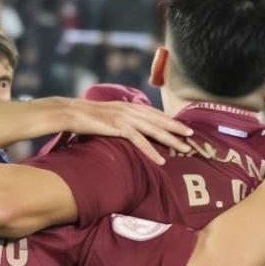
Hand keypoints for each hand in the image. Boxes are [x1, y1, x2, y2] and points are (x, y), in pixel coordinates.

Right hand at [58, 97, 194, 164]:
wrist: (72, 112)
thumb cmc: (88, 116)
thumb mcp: (109, 114)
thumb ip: (121, 118)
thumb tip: (129, 127)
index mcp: (130, 105)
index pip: (155, 113)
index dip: (170, 120)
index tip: (183, 127)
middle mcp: (131, 109)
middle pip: (160, 120)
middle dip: (177, 128)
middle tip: (192, 136)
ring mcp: (126, 117)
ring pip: (154, 130)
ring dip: (171, 140)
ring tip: (184, 148)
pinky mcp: (119, 126)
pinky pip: (139, 140)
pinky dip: (151, 150)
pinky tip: (160, 160)